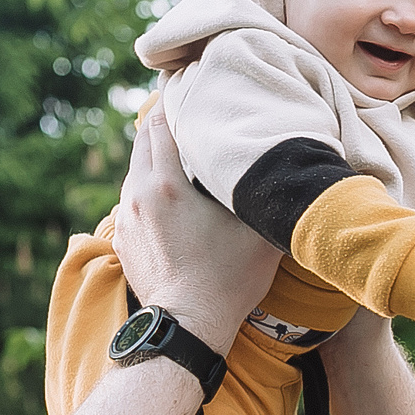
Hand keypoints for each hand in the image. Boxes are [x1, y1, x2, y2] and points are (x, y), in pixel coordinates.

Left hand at [118, 92, 280, 352]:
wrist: (187, 328)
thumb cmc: (227, 279)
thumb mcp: (257, 230)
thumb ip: (266, 192)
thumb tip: (291, 166)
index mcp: (167, 183)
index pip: (162, 121)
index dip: (177, 99)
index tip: (192, 86)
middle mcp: (137, 194)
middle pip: (143, 140)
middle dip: (165, 123)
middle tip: (190, 111)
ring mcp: (125, 219)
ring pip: (136, 171)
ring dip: (157, 159)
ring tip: (184, 155)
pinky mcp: (122, 241)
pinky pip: (133, 201)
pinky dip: (150, 190)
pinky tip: (172, 198)